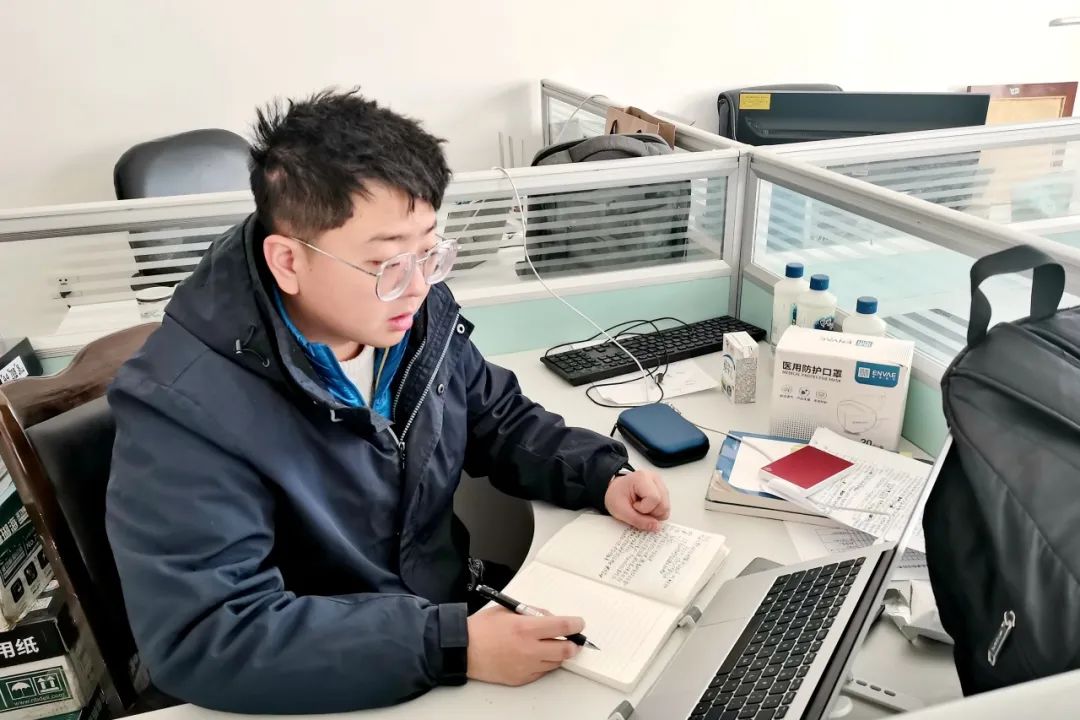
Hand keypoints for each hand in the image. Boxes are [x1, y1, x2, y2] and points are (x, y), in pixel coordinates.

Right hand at [466, 607, 583, 685]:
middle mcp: (529, 649)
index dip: (575, 624)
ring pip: (555, 662)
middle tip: (572, 640)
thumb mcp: (507, 610)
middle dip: (573, 644)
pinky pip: (541, 672)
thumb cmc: (482, 628)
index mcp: (526, 628)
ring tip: (550, 645)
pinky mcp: (521, 678)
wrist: (463, 650)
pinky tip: (536, 655)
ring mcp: (526, 666)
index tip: (579, 623)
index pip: (562, 627)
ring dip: (558, 654)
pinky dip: (543, 663)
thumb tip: (550, 618)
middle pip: (565, 650)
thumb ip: (531, 613)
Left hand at [605, 469, 670, 531]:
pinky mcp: (662, 491)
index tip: (634, 506)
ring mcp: (660, 485)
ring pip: (666, 507)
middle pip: (663, 505)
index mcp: (642, 478)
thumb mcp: (621, 510)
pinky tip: (646, 507)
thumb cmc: (616, 495)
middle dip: (651, 513)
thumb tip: (656, 526)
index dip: (644, 509)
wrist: (615, 489)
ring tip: (642, 508)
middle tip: (637, 509)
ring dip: (654, 514)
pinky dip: (656, 511)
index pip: (654, 499)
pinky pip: (665, 506)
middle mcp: (654, 479)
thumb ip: (638, 520)